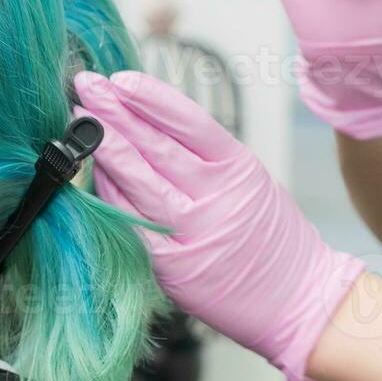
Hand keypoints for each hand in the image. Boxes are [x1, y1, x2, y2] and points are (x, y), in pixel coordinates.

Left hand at [76, 70, 364, 380]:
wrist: (301, 301)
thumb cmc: (272, 239)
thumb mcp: (251, 183)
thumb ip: (205, 157)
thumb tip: (147, 121)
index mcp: (239, 170)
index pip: (189, 121)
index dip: (151, 96)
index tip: (120, 79)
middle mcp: (216, 198)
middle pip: (156, 146)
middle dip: (115, 112)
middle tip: (86, 86)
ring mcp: (192, 234)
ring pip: (138, 182)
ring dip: (104, 148)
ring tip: (80, 122)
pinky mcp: (173, 267)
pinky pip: (131, 222)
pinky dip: (109, 195)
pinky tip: (91, 173)